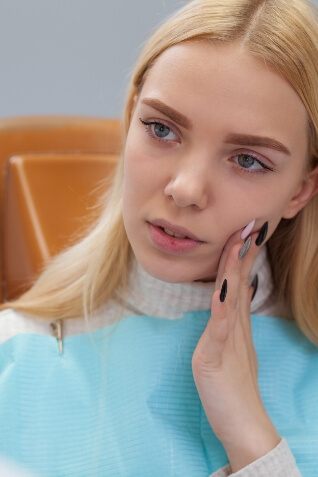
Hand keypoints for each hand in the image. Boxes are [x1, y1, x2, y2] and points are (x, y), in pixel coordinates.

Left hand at [191, 222, 280, 470]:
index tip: (246, 230)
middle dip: (242, 250)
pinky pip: (221, 325)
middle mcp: (234, 324)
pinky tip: (225, 286)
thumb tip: (237, 292)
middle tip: (251, 223)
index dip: (241, 254)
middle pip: (238, 280)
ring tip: (242, 240)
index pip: (239, 280)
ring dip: (235, 266)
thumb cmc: (234, 386)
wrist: (243, 422)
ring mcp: (228, 338)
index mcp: (236, 322)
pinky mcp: (217, 354)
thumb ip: (234, 320)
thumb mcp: (233, 346)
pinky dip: (223, 304)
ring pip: (231, 294)